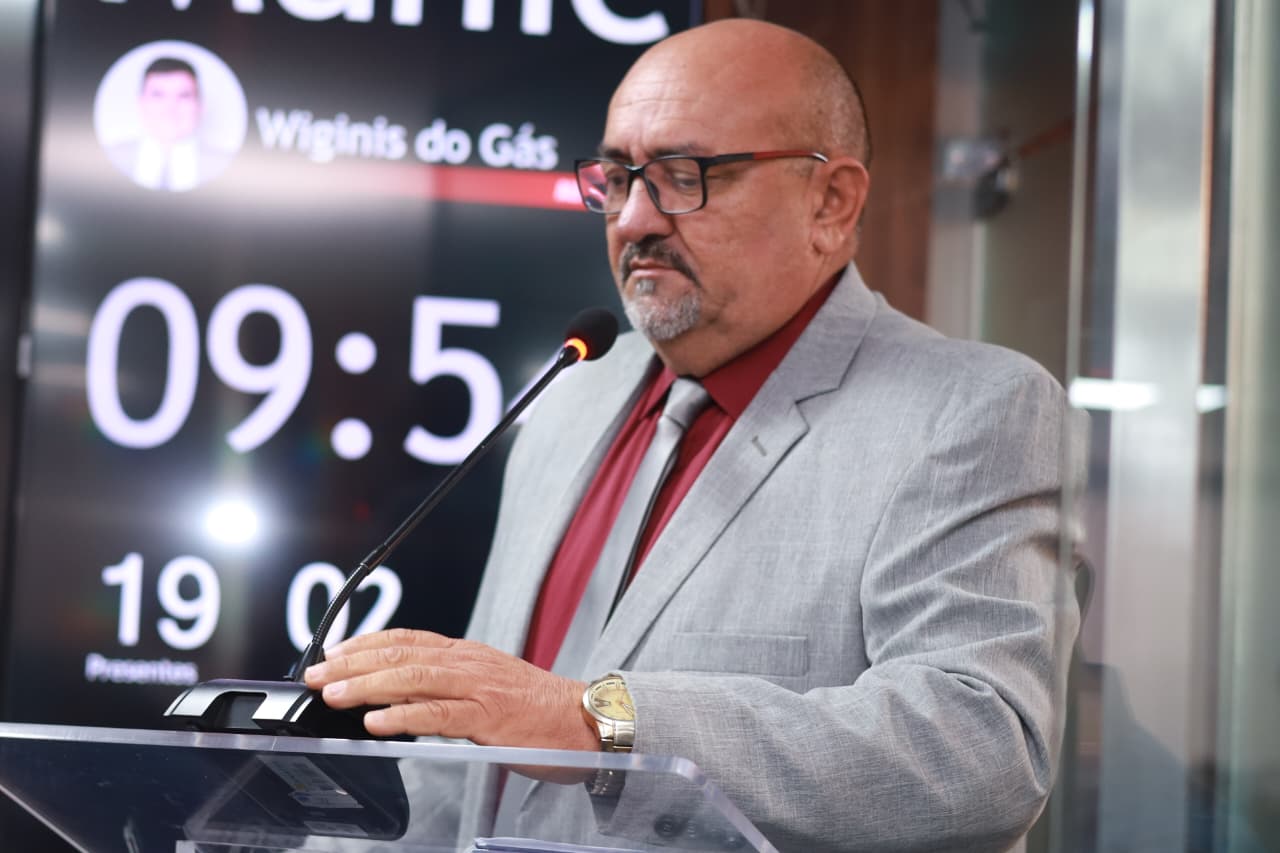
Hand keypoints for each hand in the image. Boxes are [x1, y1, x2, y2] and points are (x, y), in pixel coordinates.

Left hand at [303, 628, 597, 752]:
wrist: (587, 720)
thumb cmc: (538, 710)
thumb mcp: (489, 687)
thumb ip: (450, 687)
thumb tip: (402, 697)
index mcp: (468, 654)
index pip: (407, 638)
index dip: (365, 643)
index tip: (332, 652)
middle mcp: (469, 663)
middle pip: (401, 654)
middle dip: (352, 663)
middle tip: (316, 674)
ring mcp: (479, 687)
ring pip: (414, 678)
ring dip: (367, 685)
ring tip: (333, 694)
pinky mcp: (490, 718)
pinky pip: (439, 714)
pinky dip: (403, 716)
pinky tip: (376, 722)